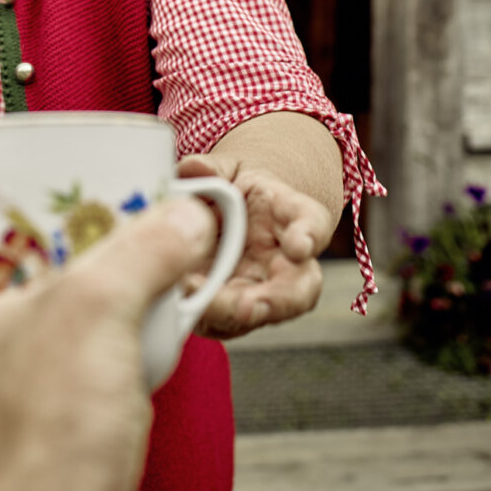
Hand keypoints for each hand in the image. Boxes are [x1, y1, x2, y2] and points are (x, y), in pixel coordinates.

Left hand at [0, 200, 219, 490]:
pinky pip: (41, 412)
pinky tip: (120, 376)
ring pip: (8, 359)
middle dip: (21, 273)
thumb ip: (140, 253)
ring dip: (55, 331)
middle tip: (66, 247)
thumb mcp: (94, 312)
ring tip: (103, 304)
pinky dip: (77, 388)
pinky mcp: (15, 470)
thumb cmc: (32, 447)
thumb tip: (181, 219)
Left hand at [176, 158, 334, 338]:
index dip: (309, 235)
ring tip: (199, 305)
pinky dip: (203, 317)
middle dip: (275, 302)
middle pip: (297, 290)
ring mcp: (261, 291)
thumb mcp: (226, 169)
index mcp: (292, 216)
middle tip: (246, 306)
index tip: (299, 246)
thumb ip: (213, 168)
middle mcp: (286, 262)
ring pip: (260, 314)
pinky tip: (179, 307)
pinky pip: (224, 322)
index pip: (311, 223)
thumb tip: (195, 168)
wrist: (226, 217)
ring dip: (231, 315)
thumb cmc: (232, 189)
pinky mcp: (231, 310)